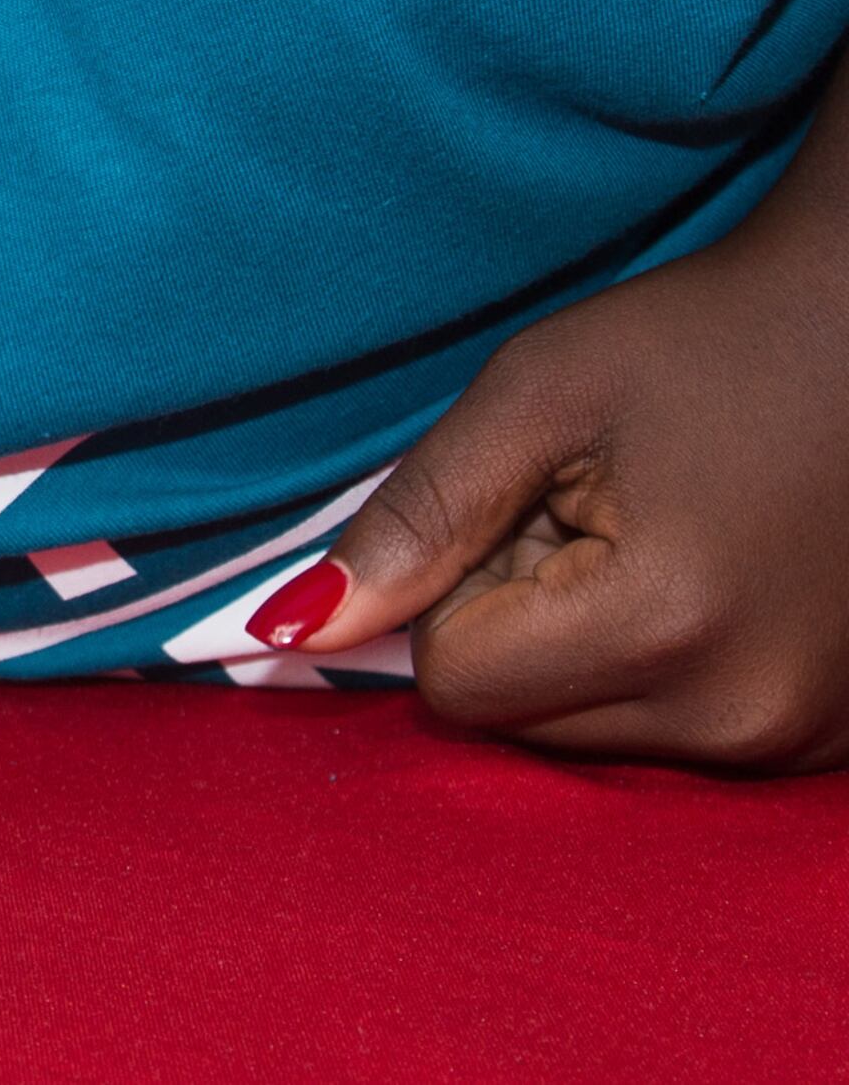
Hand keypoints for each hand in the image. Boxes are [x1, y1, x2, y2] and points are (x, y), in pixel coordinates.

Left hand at [268, 190, 848, 768]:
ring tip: (656, 539)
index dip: (455, 589)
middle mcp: (741, 717)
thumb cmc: (704, 342)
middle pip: (519, 723)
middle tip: (593, 517)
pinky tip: (704, 576)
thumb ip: (415, 517)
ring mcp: (795, 740)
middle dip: (516, 624)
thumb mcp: (535, 397)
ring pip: (586, 736)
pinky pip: (670, 734)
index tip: (524, 510)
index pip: (454, 682)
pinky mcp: (826, 742)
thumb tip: (290, 626)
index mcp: (665, 631)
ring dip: (583, 646)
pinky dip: (657, 666)